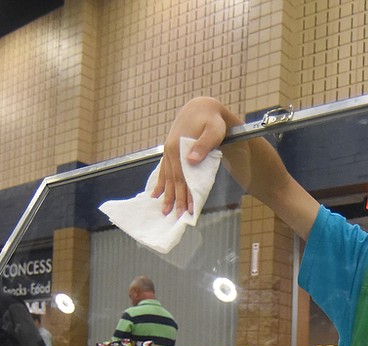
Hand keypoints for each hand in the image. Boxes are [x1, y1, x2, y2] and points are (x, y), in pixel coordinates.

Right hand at [152, 97, 230, 217]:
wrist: (202, 107)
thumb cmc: (212, 120)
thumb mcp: (213, 131)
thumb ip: (203, 145)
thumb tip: (191, 161)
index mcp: (179, 148)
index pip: (182, 178)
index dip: (185, 195)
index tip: (187, 210)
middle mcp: (171, 151)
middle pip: (173, 180)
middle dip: (174, 199)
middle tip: (175, 216)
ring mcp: (169, 151)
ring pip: (167, 177)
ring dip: (166, 195)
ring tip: (164, 210)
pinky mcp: (170, 150)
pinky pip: (163, 170)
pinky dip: (160, 182)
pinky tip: (155, 193)